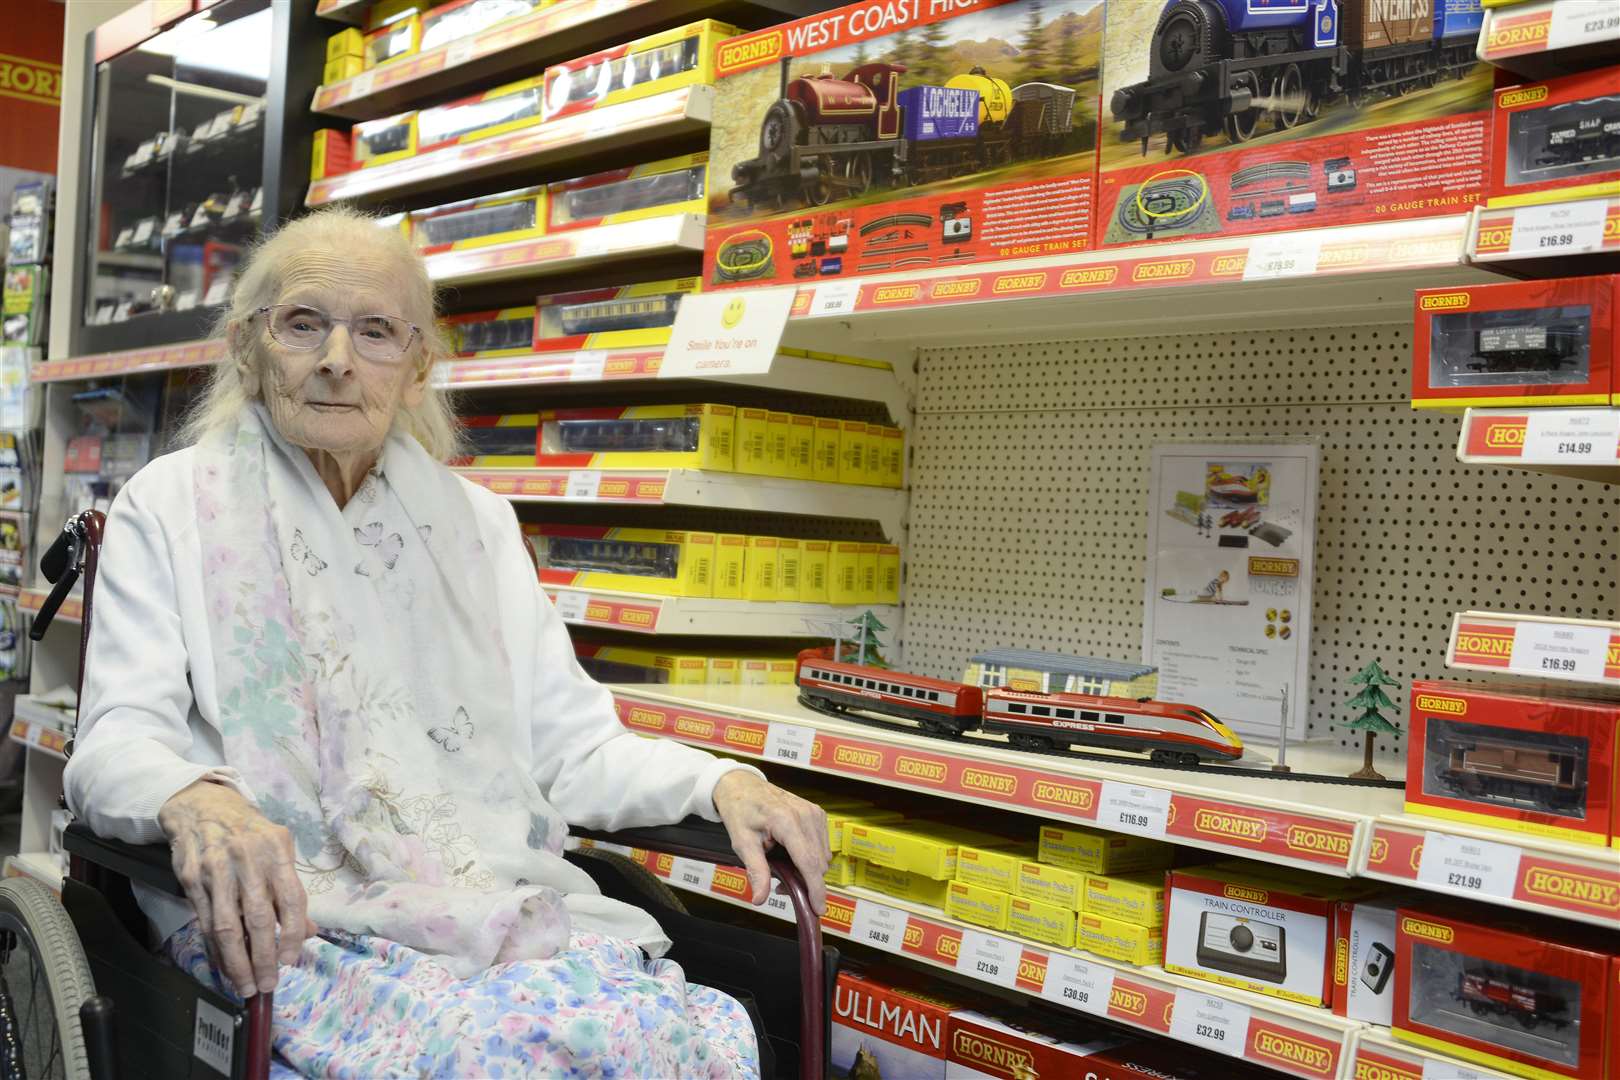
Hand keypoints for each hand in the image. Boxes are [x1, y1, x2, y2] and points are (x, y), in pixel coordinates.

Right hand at [158, 779, 316, 996]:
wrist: (202, 806)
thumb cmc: (249, 832)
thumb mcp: (279, 850)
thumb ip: (291, 890)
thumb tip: (308, 931)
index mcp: (276, 850)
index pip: (291, 899)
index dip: (292, 933)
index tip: (290, 960)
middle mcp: (247, 859)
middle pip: (257, 918)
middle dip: (263, 958)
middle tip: (268, 984)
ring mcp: (216, 870)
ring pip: (227, 927)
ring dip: (237, 962)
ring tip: (246, 985)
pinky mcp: (190, 879)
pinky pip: (205, 922)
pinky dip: (215, 949)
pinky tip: (224, 966)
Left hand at [711, 770, 829, 914]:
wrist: (743, 786)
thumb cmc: (740, 811)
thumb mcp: (742, 842)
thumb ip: (756, 871)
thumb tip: (760, 898)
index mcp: (786, 821)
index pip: (808, 862)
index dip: (815, 889)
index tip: (818, 908)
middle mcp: (806, 815)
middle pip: (818, 863)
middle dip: (804, 882)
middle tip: (779, 885)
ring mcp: (814, 813)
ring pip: (823, 857)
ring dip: (808, 870)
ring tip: (782, 868)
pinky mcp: (817, 814)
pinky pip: (822, 846)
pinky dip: (811, 857)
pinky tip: (792, 856)